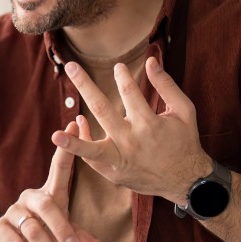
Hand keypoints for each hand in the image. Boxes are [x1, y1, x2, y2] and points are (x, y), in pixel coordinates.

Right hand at [0, 119, 101, 241]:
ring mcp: (13, 213)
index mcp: (48, 193)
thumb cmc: (43, 230)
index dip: (66, 150)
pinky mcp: (1, 230)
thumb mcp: (64, 231)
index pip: (59, 167)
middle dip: (61, 228)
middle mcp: (30, 198)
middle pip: (46, 207)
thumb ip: (79, 236)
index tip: (72, 125)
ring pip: (32, 230)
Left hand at [51, 56, 210, 201]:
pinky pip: (92, 159)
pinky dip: (82, 144)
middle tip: (72, 67)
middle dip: (85, 85)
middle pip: (102, 109)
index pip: (129, 92)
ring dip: (72, 141)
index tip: (117, 67)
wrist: (186, 181)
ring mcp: (121, 160)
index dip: (122, 76)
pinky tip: (78, 125)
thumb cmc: (184, 141)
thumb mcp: (184, 111)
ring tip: (54, 134)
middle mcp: (131, 141)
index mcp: (149, 123)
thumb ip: (166, 85)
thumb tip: (150, 61)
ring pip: (91, 149)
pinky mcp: (114, 173)